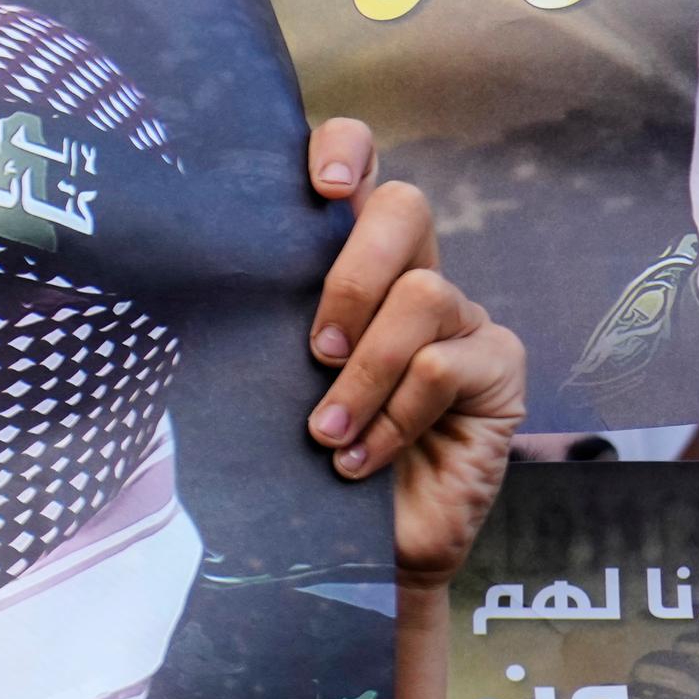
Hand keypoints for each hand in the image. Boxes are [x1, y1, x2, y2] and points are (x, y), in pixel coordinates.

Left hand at [298, 120, 524, 584]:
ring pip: (422, 294)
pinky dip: (393, 416)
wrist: (353, 548)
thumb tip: (199, 281)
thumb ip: (261, 324)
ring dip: (363, 372)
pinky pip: (446, 364)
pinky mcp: (500, 367)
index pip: (361, 169)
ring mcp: (464, 318)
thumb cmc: (299, 457)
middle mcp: (413, 275)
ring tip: (325, 430)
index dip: (346, 151)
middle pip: (404, 206)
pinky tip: (360, 460)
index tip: (320, 187)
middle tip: (314, 349)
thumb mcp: (268, 381)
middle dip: (352, 273)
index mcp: (350, 263)